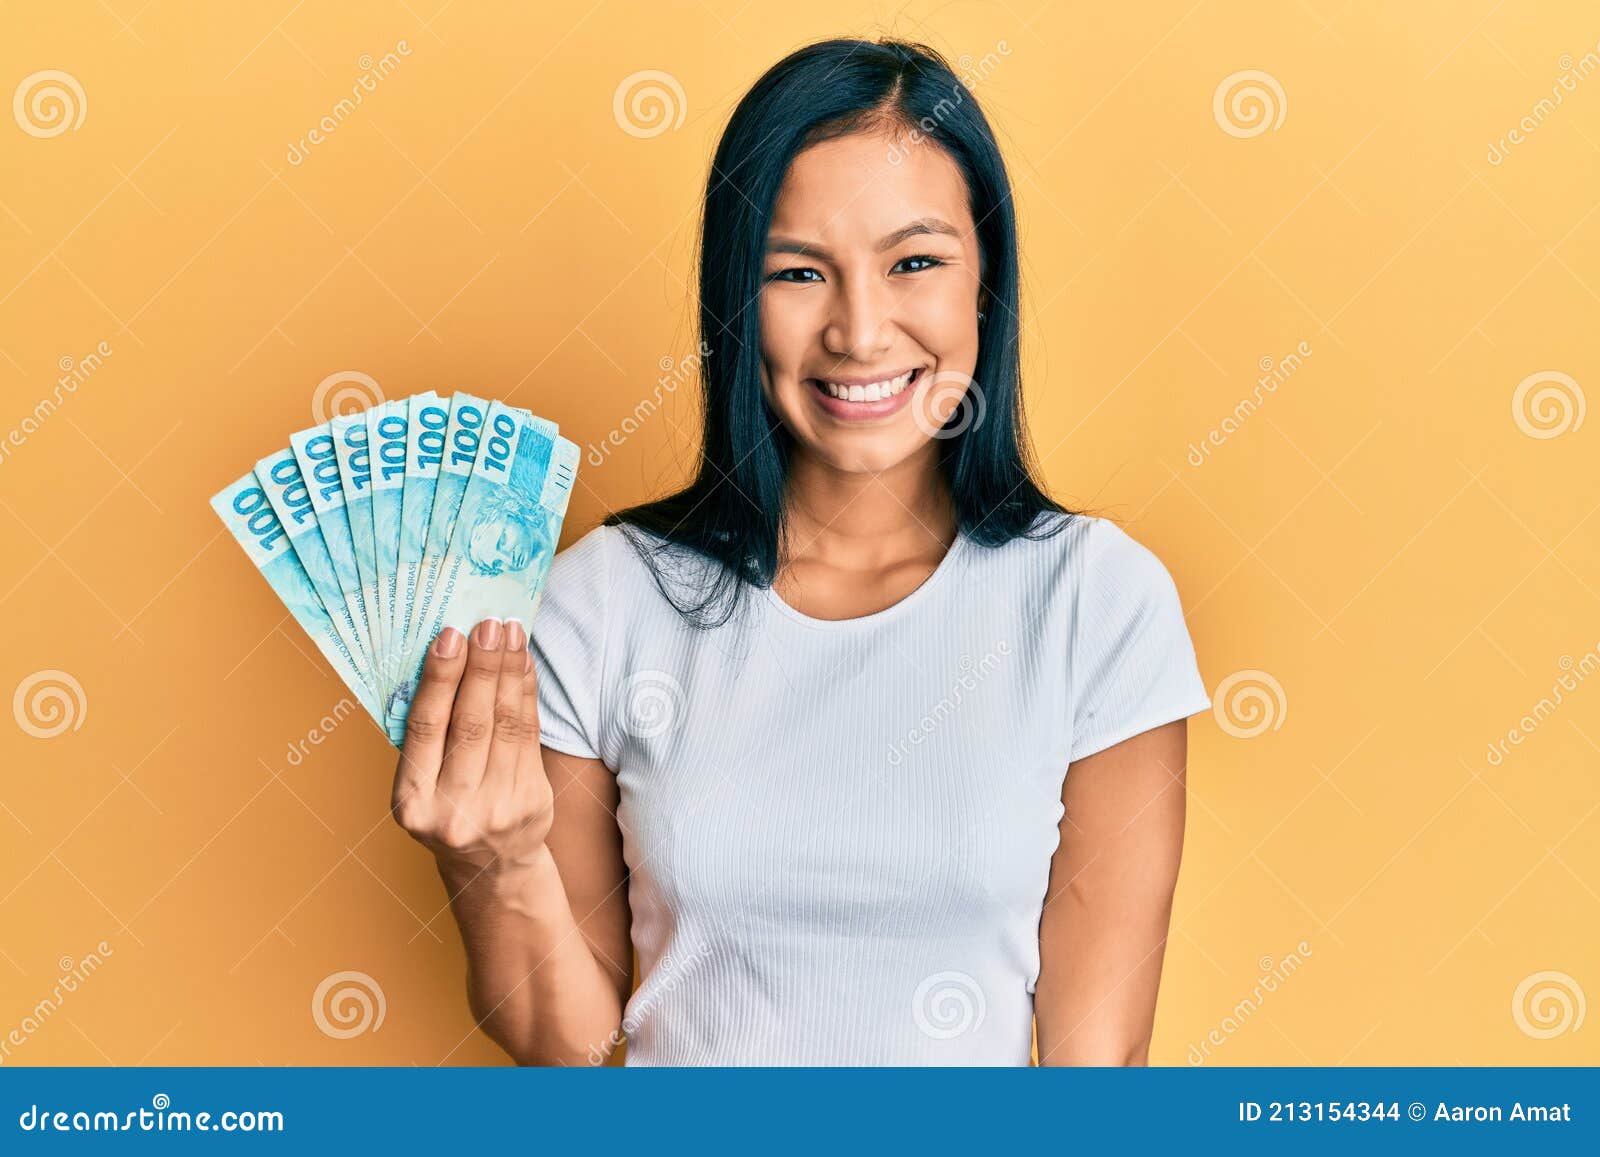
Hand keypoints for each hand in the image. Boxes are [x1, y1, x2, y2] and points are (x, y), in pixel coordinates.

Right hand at [390, 617, 552, 873]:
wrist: (490, 867)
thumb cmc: (448, 809)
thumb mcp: (422, 784)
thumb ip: (428, 735)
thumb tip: (447, 654)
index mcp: (411, 802)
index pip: (426, 729)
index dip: (439, 680)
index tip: (449, 635)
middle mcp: (452, 810)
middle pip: (471, 724)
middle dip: (482, 668)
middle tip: (488, 625)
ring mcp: (497, 808)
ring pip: (506, 725)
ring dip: (509, 672)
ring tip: (510, 632)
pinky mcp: (532, 802)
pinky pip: (531, 735)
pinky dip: (527, 694)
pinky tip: (524, 664)